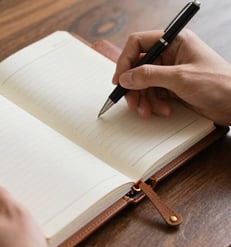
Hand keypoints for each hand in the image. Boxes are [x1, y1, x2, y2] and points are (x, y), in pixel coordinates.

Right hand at [110, 29, 230, 124]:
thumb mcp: (180, 78)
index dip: (125, 60)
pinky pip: (152, 93)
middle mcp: (170, 54)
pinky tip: (162, 110)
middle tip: (132, 102)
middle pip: (138, 67)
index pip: (138, 44)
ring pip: (143, 83)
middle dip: (134, 86)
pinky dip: (153, 104)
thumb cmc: (220, 84)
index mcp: (174, 41)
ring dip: (143, 99)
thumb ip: (149, 76)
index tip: (120, 79)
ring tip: (148, 111)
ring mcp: (170, 71)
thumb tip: (126, 77)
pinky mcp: (172, 86)